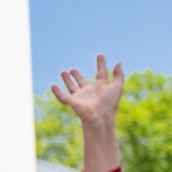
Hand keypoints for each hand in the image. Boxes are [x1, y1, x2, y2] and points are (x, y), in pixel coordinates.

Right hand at [47, 54, 125, 171]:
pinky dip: (56, 92)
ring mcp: (80, 97)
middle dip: (76, 76)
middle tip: (72, 69)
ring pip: (71, 87)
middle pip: (82, 82)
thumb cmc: (110, 103)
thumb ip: (118, 75)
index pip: (101, 73)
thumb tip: (118, 63)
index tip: (100, 55)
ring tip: (63, 72)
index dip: (101, 64)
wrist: (100, 116)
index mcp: (101, 87)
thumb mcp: (117, 86)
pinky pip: (62, 97)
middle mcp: (90, 92)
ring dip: (67, 80)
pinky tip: (53, 85)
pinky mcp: (72, 102)